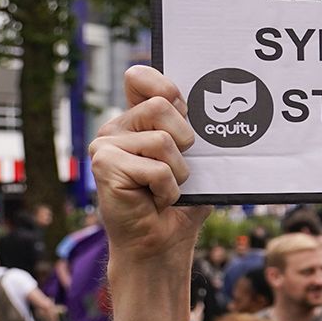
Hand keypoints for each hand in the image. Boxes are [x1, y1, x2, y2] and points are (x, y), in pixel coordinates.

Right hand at [91, 66, 209, 264]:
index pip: (140, 77)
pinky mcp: (104, 165)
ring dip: (178, 172)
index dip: (162, 84)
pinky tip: (155, 199)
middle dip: (184, 141)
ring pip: (162, 140)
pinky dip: (167, 189)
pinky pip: (156, 168)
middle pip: (161, 106)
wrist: (162, 242)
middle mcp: (117, 127)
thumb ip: (192, 128)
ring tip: (166, 188)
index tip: (179, 103)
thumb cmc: (181, 200)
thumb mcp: (194, 159)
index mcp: (137, 120)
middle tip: (177, 168)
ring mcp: (105, 145)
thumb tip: (216, 102)